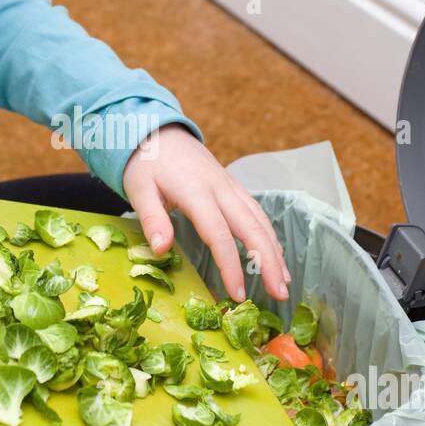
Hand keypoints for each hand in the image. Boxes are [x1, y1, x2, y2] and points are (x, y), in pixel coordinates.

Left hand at [122, 124, 290, 302]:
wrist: (157, 131)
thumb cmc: (145, 164)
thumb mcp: (139, 190)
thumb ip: (152, 220)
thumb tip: (161, 251)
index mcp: (196, 192)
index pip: (219, 234)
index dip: (231, 266)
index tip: (238, 294)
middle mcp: (220, 189)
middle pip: (252, 228)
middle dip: (269, 262)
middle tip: (281, 294)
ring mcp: (230, 186)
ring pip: (260, 220)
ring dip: (275, 251)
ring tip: (285, 282)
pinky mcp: (233, 186)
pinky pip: (257, 212)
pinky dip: (269, 235)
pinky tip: (275, 254)